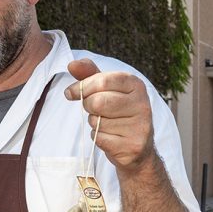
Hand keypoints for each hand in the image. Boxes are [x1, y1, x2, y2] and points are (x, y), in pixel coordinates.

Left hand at [64, 58, 154, 172]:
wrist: (137, 147)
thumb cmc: (118, 113)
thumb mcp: (106, 89)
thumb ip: (89, 74)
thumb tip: (72, 64)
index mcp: (135, 85)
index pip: (102, 81)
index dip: (82, 87)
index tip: (71, 93)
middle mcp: (141, 103)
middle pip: (97, 101)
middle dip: (88, 106)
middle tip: (94, 110)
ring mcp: (139, 125)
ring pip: (98, 122)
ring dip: (95, 124)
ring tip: (108, 124)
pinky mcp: (133, 145)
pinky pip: (100, 139)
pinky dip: (99, 138)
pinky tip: (111, 137)